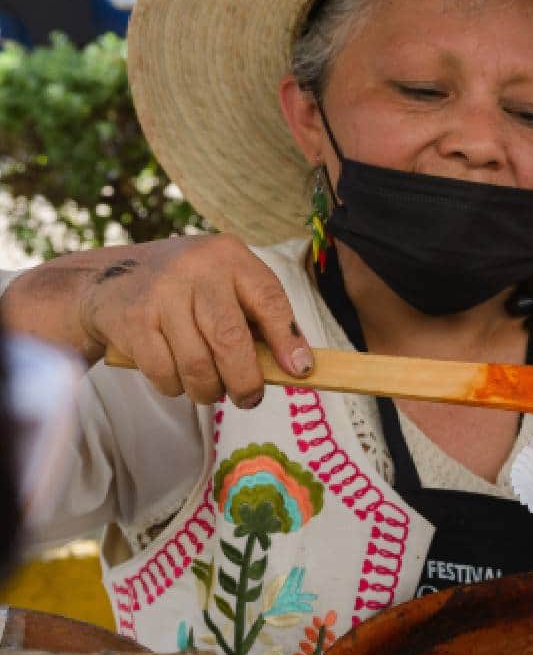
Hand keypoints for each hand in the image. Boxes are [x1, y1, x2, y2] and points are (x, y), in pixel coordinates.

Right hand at [69, 234, 312, 408]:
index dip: (287, 340)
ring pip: (197, 365)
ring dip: (208, 390)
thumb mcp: (228, 287)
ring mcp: (161, 293)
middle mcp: (196, 268)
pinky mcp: (133, 320)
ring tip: (211, 389)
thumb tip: (298, 366)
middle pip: (230, 339)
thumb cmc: (189, 291)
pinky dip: (176, 388)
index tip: (300, 371)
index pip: (269, 299)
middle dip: (245, 381)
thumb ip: (262, 320)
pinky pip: (164, 373)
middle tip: (249, 399)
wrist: (111, 278)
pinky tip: (178, 379)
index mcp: (230, 256)